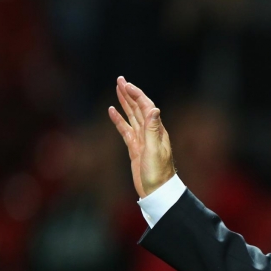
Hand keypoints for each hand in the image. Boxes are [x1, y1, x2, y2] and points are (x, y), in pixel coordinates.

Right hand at [108, 76, 174, 197]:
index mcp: (157, 131)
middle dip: (129, 93)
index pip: (146, 107)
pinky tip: (112, 111)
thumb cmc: (158, 173)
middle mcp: (150, 132)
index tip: (125, 84)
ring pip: (132, 116)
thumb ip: (152, 129)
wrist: (157, 191)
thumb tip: (154, 108)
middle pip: (138, 108)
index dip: (136, 94)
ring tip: (118, 89)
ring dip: (125, 103)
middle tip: (120, 79)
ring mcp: (142, 140)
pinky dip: (119, 120)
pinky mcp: (135, 148)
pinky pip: (125, 130)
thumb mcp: (154, 151)